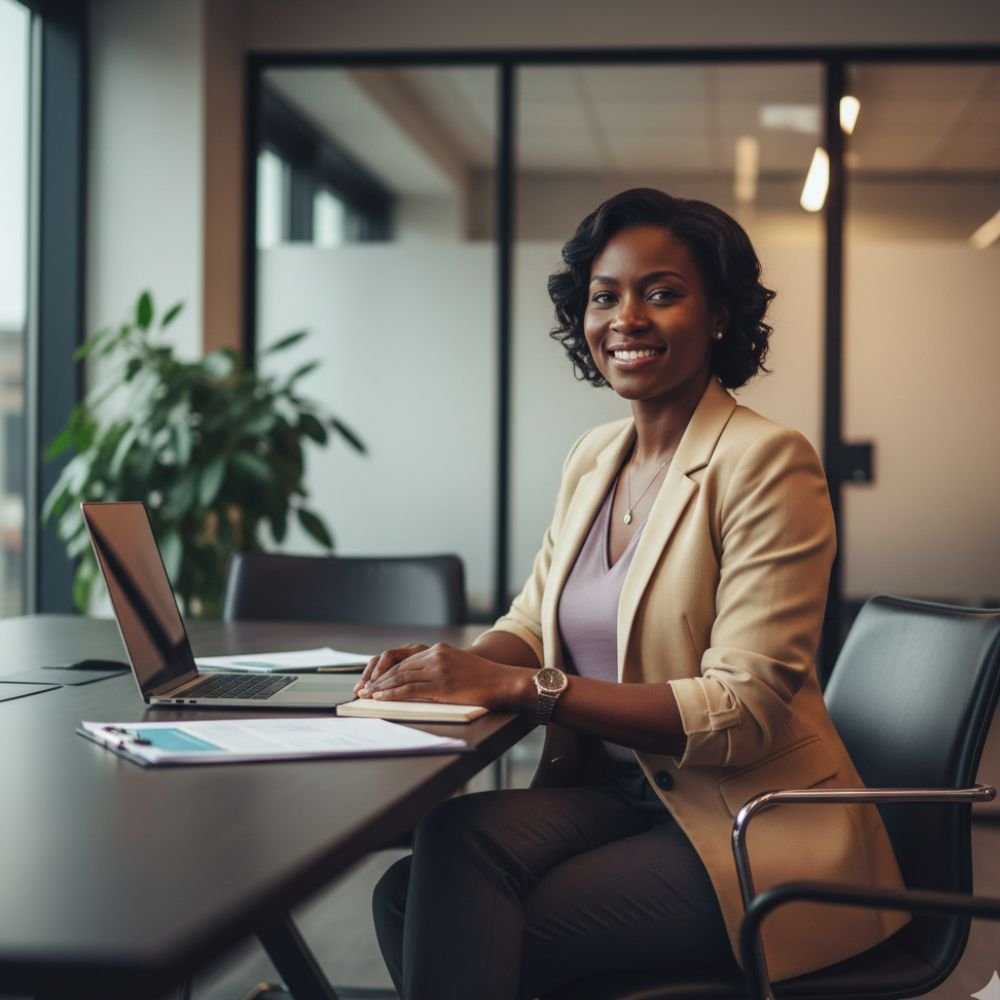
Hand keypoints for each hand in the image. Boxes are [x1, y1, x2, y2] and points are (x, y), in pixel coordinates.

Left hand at [356, 642, 532, 711]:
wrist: (503, 682)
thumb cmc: (483, 680)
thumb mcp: (458, 666)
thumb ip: (439, 668)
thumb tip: (418, 681)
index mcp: (439, 650)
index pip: (405, 660)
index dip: (386, 671)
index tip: (372, 680)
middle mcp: (436, 656)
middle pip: (399, 667)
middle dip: (378, 679)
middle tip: (362, 689)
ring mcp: (438, 669)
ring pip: (401, 677)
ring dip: (380, 687)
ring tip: (366, 695)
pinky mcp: (441, 685)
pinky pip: (409, 689)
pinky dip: (391, 694)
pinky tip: (380, 698)